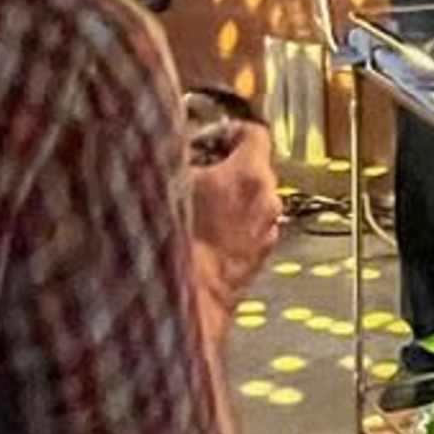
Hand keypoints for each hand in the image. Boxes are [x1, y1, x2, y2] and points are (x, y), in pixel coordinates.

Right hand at [184, 116, 283, 291]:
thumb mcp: (165, 181)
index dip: (228, 130)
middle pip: (254, 166)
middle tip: (194, 169)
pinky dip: (231, 224)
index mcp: (249, 175)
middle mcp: (267, 202)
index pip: (254, 132)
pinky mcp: (259, 258)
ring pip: (251, 200)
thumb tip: (173, 137)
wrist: (185, 302)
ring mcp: (266, 232)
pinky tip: (201, 232)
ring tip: (193, 204)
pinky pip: (248, 228)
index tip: (210, 137)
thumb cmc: (176, 244)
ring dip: (227, 197)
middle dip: (225, 165)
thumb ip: (175, 151)